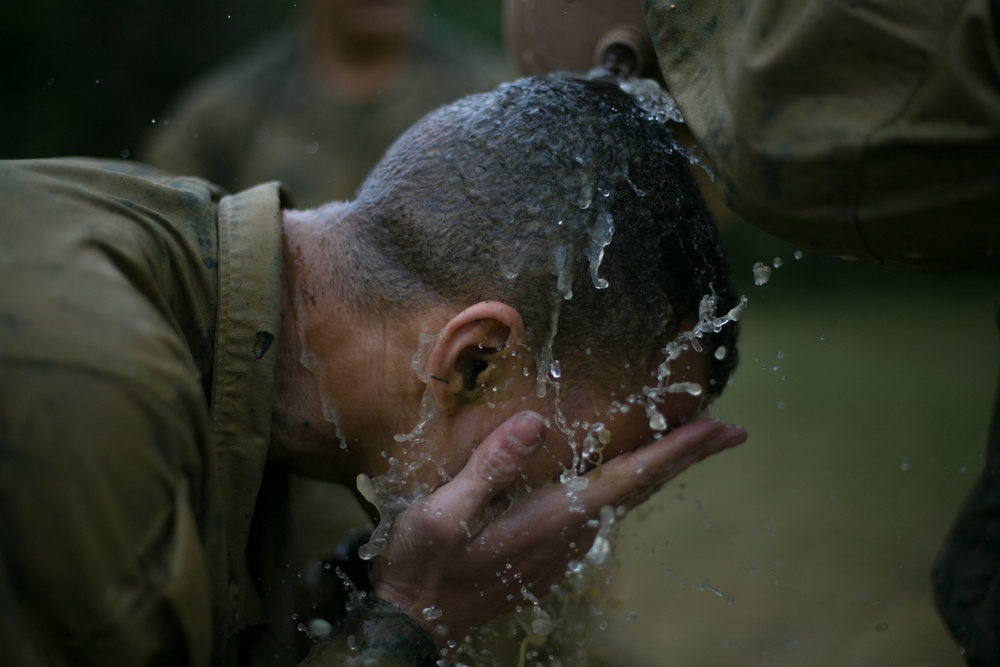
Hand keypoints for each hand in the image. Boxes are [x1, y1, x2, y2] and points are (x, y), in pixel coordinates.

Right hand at [371, 411, 744, 644]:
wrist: (416, 623)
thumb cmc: (426, 567)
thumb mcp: (445, 513)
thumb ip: (490, 468)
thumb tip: (536, 420)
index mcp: (555, 518)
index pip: (632, 476)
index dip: (678, 450)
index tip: (721, 429)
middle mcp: (572, 533)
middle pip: (643, 486)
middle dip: (688, 455)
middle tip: (729, 430)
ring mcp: (565, 545)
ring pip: (628, 498)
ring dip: (663, 467)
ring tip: (690, 440)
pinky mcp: (552, 549)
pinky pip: (606, 508)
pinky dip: (633, 481)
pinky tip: (631, 471)